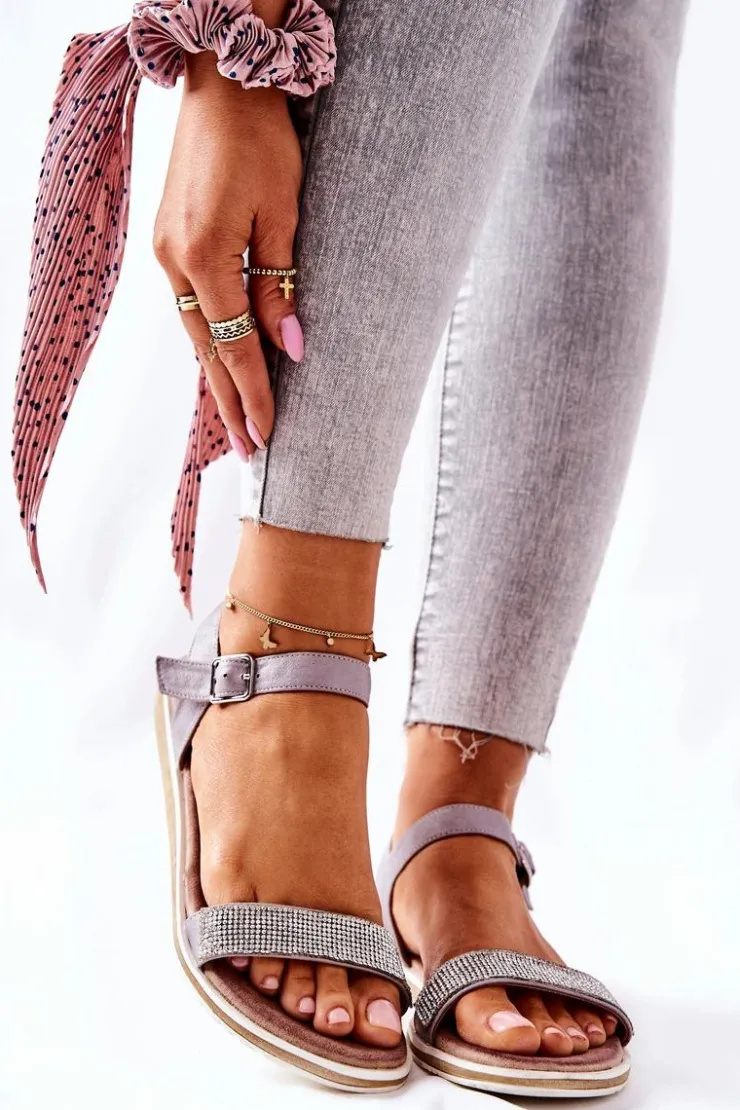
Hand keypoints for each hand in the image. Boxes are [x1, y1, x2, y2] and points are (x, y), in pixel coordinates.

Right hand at [153, 53, 303, 456]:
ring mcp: (166, 253)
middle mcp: (175, 263)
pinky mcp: (169, 241)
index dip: (255, 394)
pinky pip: (189, 307)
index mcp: (204, 259)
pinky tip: (219, 362)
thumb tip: (291, 346)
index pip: (236, 346)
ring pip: (195, 332)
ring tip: (236, 422)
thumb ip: (280, 285)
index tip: (269, 435)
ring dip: (216, 377)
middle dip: (230, 403)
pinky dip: (206, 341)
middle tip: (249, 452)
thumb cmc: (260, 142)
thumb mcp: (282, 215)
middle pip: (206, 351)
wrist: (222, 86)